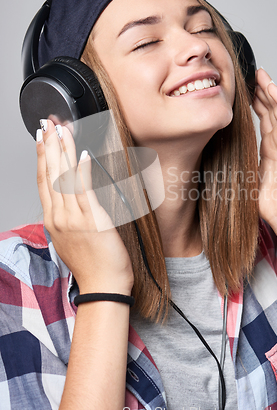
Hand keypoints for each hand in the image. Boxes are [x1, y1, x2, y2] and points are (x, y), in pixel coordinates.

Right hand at [36, 120, 133, 294]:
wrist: (103, 285)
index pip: (43, 182)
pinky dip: (82, 170)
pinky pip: (85, 191)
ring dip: (63, 151)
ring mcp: (74, 218)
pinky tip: (82, 153)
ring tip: (61, 130)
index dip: (41, 158)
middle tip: (47, 124)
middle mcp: (59, 217)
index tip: (40, 139)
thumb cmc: (91, 263)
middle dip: (48, 146)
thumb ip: (67, 216)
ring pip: (65, 178)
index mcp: (53, 220)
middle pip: (50, 175)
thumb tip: (69, 198)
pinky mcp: (93, 220)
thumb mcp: (70, 238)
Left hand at [252, 68, 276, 230]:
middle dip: (260, 91)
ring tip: (260, 74)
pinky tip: (271, 88)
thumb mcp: (247, 174)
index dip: (254, 102)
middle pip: (271, 109)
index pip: (263, 118)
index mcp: (269, 148)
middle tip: (249, 75)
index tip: (242, 89)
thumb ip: (239, 160)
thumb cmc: (269, 201)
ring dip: (270, 90)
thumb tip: (217, 153)